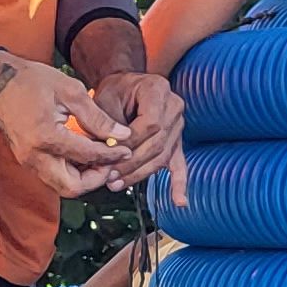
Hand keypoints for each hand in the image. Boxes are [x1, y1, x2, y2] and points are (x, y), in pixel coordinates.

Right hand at [0, 52, 132, 197]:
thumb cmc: (31, 80)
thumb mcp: (70, 91)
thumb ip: (97, 117)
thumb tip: (121, 135)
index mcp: (46, 136)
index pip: (87, 156)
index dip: (111, 155)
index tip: (126, 149)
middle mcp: (34, 156)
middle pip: (72, 187)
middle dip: (97, 178)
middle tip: (111, 162)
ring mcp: (27, 161)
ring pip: (62, 187)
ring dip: (84, 178)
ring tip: (99, 159)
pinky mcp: (26, 161)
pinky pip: (53, 177)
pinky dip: (71, 172)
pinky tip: (83, 156)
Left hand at [88, 65, 185, 193]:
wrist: (126, 85)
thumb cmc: (115, 89)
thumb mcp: (106, 98)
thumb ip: (108, 123)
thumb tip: (108, 150)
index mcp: (158, 90)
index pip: (150, 123)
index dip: (131, 142)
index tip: (110, 153)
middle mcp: (173, 107)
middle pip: (157, 143)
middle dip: (132, 163)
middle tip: (110, 176)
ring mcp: (178, 126)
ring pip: (162, 156)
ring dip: (140, 174)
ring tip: (118, 184)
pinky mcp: (176, 141)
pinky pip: (179, 164)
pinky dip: (179, 184)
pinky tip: (180, 201)